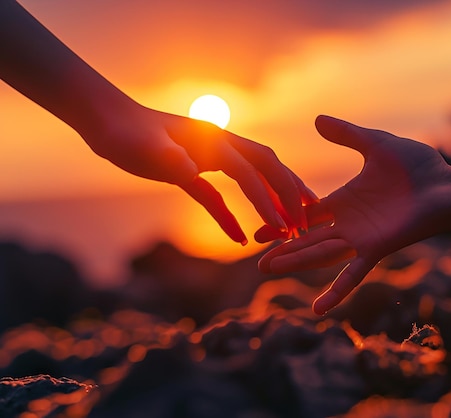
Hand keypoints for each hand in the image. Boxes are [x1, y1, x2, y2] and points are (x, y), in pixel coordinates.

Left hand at [82, 102, 316, 243]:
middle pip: (268, 169)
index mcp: (214, 141)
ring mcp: (210, 155)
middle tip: (306, 224)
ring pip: (256, 176)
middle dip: (289, 195)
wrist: (105, 118)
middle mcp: (221, 145)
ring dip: (276, 198)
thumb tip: (191, 170)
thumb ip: (169, 157)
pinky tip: (241, 236)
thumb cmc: (123, 131)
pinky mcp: (195, 168)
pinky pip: (221, 194)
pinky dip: (233, 214)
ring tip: (296, 222)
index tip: (285, 228)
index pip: (252, 173)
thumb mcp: (143, 146)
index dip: (270, 200)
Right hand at [256, 115, 450, 313]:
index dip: (283, 219)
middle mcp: (349, 223)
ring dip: (295, 263)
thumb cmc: (419, 167)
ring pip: (320, 254)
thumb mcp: (376, 145)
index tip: (260, 228)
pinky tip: (317, 311)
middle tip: (257, 258)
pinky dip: (336, 292)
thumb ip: (347, 135)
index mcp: (345, 200)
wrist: (448, 185)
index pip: (306, 212)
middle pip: (307, 238)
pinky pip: (352, 275)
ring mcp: (360, 238)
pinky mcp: (375, 249)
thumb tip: (317, 119)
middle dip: (283, 248)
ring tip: (267, 269)